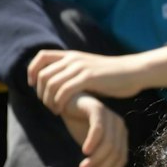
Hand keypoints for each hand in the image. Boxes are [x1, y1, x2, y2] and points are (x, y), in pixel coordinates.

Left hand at [29, 50, 150, 113]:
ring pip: (51, 85)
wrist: (134, 72)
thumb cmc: (113, 76)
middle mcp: (73, 59)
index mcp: (72, 55)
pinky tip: (63, 110)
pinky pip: (64, 91)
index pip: (41, 57)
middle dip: (40, 93)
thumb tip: (57, 83)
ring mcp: (81, 68)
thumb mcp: (89, 69)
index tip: (34, 86)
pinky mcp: (88, 78)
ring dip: (48, 100)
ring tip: (55, 110)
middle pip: (42, 75)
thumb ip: (73, 73)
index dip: (32, 71)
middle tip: (48, 105)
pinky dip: (59, 103)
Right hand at [63, 96, 127, 166]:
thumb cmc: (79, 125)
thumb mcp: (91, 146)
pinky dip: (93, 141)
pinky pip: (99, 128)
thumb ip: (100, 160)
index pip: (121, 158)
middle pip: (115, 153)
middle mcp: (119, 126)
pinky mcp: (98, 109)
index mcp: (120, 135)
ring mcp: (110, 116)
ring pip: (108, 143)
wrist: (67, 104)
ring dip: (96, 159)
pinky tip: (84, 151)